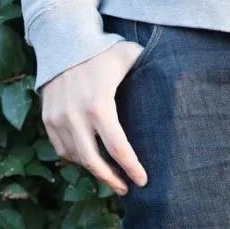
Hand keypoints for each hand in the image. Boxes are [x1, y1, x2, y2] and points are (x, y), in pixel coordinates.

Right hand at [41, 40, 148, 194]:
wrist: (62, 40)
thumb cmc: (102, 50)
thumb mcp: (129, 57)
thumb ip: (151, 69)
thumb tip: (182, 78)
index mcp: (99, 105)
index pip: (117, 148)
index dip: (131, 168)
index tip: (142, 180)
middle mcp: (75, 115)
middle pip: (93, 161)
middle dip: (112, 179)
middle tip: (126, 188)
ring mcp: (58, 117)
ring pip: (75, 157)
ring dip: (93, 169)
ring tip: (108, 173)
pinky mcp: (47, 117)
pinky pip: (60, 148)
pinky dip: (74, 157)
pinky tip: (88, 158)